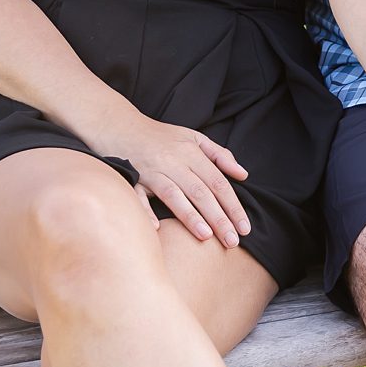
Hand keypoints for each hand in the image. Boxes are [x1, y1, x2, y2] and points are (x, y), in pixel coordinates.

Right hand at [102, 115, 251, 247]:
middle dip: (218, 218)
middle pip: (200, 192)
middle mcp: (173, 162)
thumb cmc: (161, 136)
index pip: (218, 182)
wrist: (120, 125)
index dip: (233, 205)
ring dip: (190, 216)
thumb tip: (243, 174)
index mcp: (191, 153)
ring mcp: (151, 170)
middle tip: (232, 242)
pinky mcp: (130, 177)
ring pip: (174, 195)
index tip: (245, 227)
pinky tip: (157, 228)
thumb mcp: (194, 138)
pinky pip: (138, 195)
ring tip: (206, 237)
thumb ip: (220, 156)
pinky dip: (145, 210)